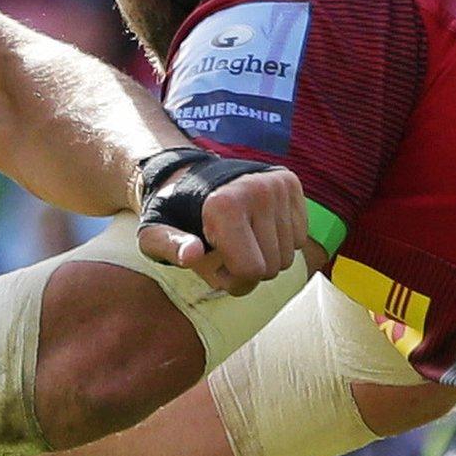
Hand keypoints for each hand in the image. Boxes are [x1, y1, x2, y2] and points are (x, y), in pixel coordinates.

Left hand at [138, 158, 313, 294]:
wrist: (188, 175)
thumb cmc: (173, 214)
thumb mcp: (155, 233)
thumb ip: (169, 247)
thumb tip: (192, 255)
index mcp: (224, 205)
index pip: (251, 270)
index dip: (233, 280)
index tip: (215, 267)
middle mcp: (257, 190)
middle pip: (272, 267)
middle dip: (249, 271)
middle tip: (228, 256)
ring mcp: (277, 185)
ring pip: (289, 255)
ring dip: (266, 257)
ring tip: (242, 242)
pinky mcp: (290, 182)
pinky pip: (300, 236)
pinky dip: (280, 241)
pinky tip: (257, 229)